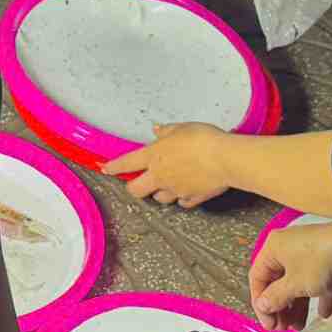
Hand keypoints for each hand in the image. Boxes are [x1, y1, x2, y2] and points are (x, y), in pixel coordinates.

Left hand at [101, 122, 236, 206]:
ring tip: (167, 183)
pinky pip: (182, 202)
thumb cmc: (203, 140)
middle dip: (133, 187)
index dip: (113, 167)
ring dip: (160, 193)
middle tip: (138, 182)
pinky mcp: (191, 198)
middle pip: (135, 190)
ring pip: (159, 198)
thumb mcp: (182, 128)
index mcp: (154, 156)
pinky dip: (182, 198)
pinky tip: (186, 190)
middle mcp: (160, 176)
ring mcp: (175, 190)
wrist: (225, 159)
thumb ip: (167, 132)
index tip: (106, 168)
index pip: (126, 163)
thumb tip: (158, 130)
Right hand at [247, 219, 331, 331]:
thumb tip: (262, 306)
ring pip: (297, 283)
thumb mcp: (294, 285)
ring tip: (301, 326)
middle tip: (284, 328)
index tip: (269, 325)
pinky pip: (318, 280)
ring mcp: (310, 253)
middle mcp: (289, 248)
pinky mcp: (329, 259)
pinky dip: (318, 296)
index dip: (260, 303)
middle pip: (278, 282)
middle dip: (280, 307)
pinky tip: (324, 313)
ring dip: (297, 305)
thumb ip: (275, 298)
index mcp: (274, 248)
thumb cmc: (321, 262)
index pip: (257, 278)